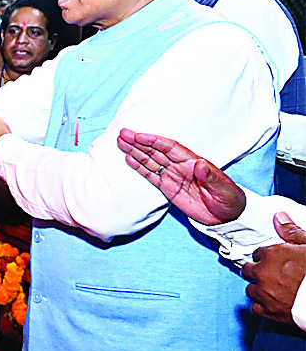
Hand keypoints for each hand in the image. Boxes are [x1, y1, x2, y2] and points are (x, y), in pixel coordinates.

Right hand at [116, 128, 245, 224]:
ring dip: (135, 151)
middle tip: (123, 134)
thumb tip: (200, 163)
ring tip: (120, 142)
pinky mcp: (168, 187)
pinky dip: (139, 167)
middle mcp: (181, 166)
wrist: (227, 216)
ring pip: (150, 160)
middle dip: (139, 142)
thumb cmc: (229, 200)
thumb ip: (211, 176)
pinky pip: (151, 175)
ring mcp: (173, 176)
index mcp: (193, 163)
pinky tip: (129, 159)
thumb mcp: (224, 189)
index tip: (139, 136)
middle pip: (156, 151)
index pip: (170, 148)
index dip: (154, 141)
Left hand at [241, 213, 305, 325]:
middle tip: (270, 274)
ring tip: (273, 289)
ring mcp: (264, 293)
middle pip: (248, 270)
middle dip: (257, 271)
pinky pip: (255, 308)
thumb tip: (279, 217)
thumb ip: (292, 232)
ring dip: (259, 289)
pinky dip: (262, 306)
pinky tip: (272, 304)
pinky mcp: (268, 311)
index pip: (258, 253)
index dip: (266, 257)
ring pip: (250, 289)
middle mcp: (263, 273)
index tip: (273, 261)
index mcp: (273, 255)